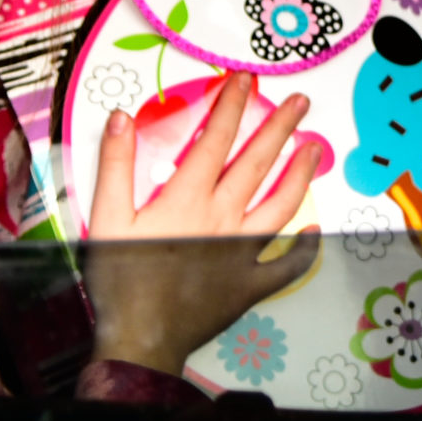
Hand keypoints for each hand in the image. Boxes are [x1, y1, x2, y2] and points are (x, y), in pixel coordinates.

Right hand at [83, 72, 322, 374]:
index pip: (216, 140)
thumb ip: (115, 165)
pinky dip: (303, 249)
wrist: (139, 339)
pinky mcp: (250, 284)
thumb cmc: (119, 281)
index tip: (246, 81)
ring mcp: (241, 252)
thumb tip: (122, 118)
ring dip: (301, 174)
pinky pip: (285, 265)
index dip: (232, 106)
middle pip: (257, 163)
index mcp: (187, 200)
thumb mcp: (104, 219)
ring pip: (281, 205)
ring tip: (317, 148)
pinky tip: (313, 231)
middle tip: (301, 101)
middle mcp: (222, 219)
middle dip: (280, 127)